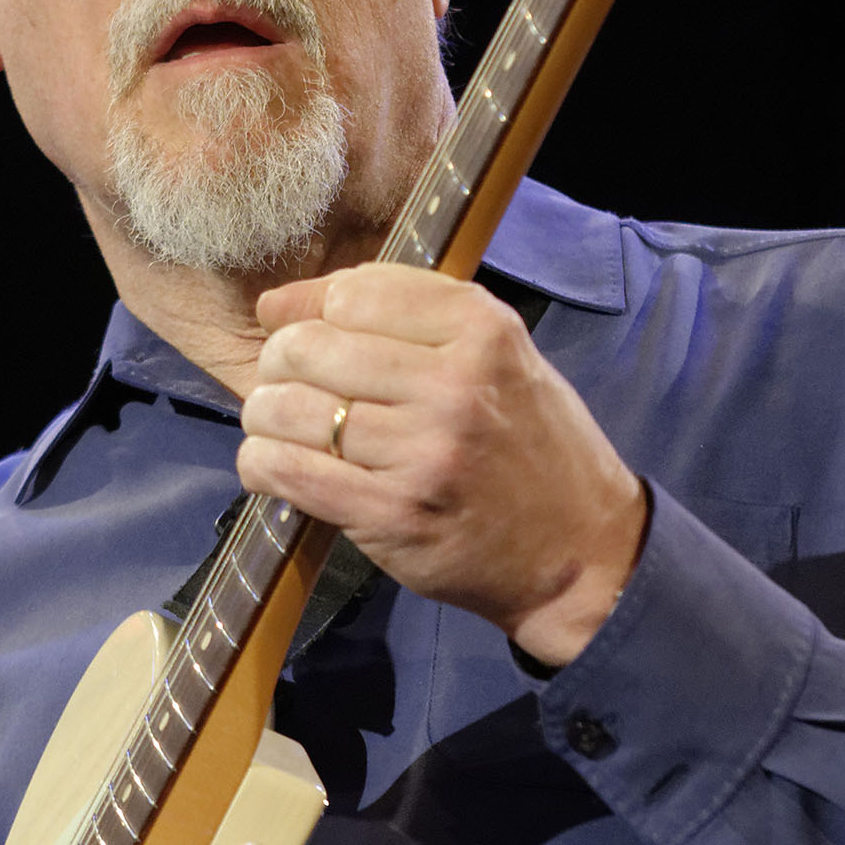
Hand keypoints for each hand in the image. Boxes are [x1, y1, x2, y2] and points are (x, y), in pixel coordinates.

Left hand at [238, 265, 648, 668]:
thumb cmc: (531, 445)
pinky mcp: (392, 516)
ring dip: (266, 416)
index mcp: (482, 332)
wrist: (581, 551)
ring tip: (279, 426)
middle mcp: (453, 386)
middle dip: (279, 362)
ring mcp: (422, 454)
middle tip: (287, 384)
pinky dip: (263, 464)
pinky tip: (273, 466)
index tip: (301, 330)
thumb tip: (282, 304)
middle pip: (310, 348)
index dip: (310, 309)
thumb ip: (409, 317)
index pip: (353, 294)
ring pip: (288, 408)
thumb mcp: (501, 355)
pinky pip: (288, 471)